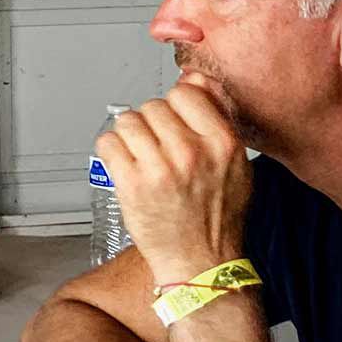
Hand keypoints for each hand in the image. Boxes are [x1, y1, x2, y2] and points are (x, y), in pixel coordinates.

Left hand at [95, 81, 250, 283]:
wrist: (201, 262)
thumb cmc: (218, 216)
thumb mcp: (234, 164)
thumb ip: (216, 118)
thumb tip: (194, 79)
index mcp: (222, 143)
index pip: (184, 93)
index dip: (175, 105)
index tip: (173, 121)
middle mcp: (191, 152)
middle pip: (152, 106)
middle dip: (151, 123)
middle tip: (156, 147)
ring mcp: (159, 168)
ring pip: (127, 121)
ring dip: (129, 136)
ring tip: (141, 157)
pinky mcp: (131, 184)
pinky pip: (108, 143)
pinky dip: (111, 151)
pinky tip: (125, 165)